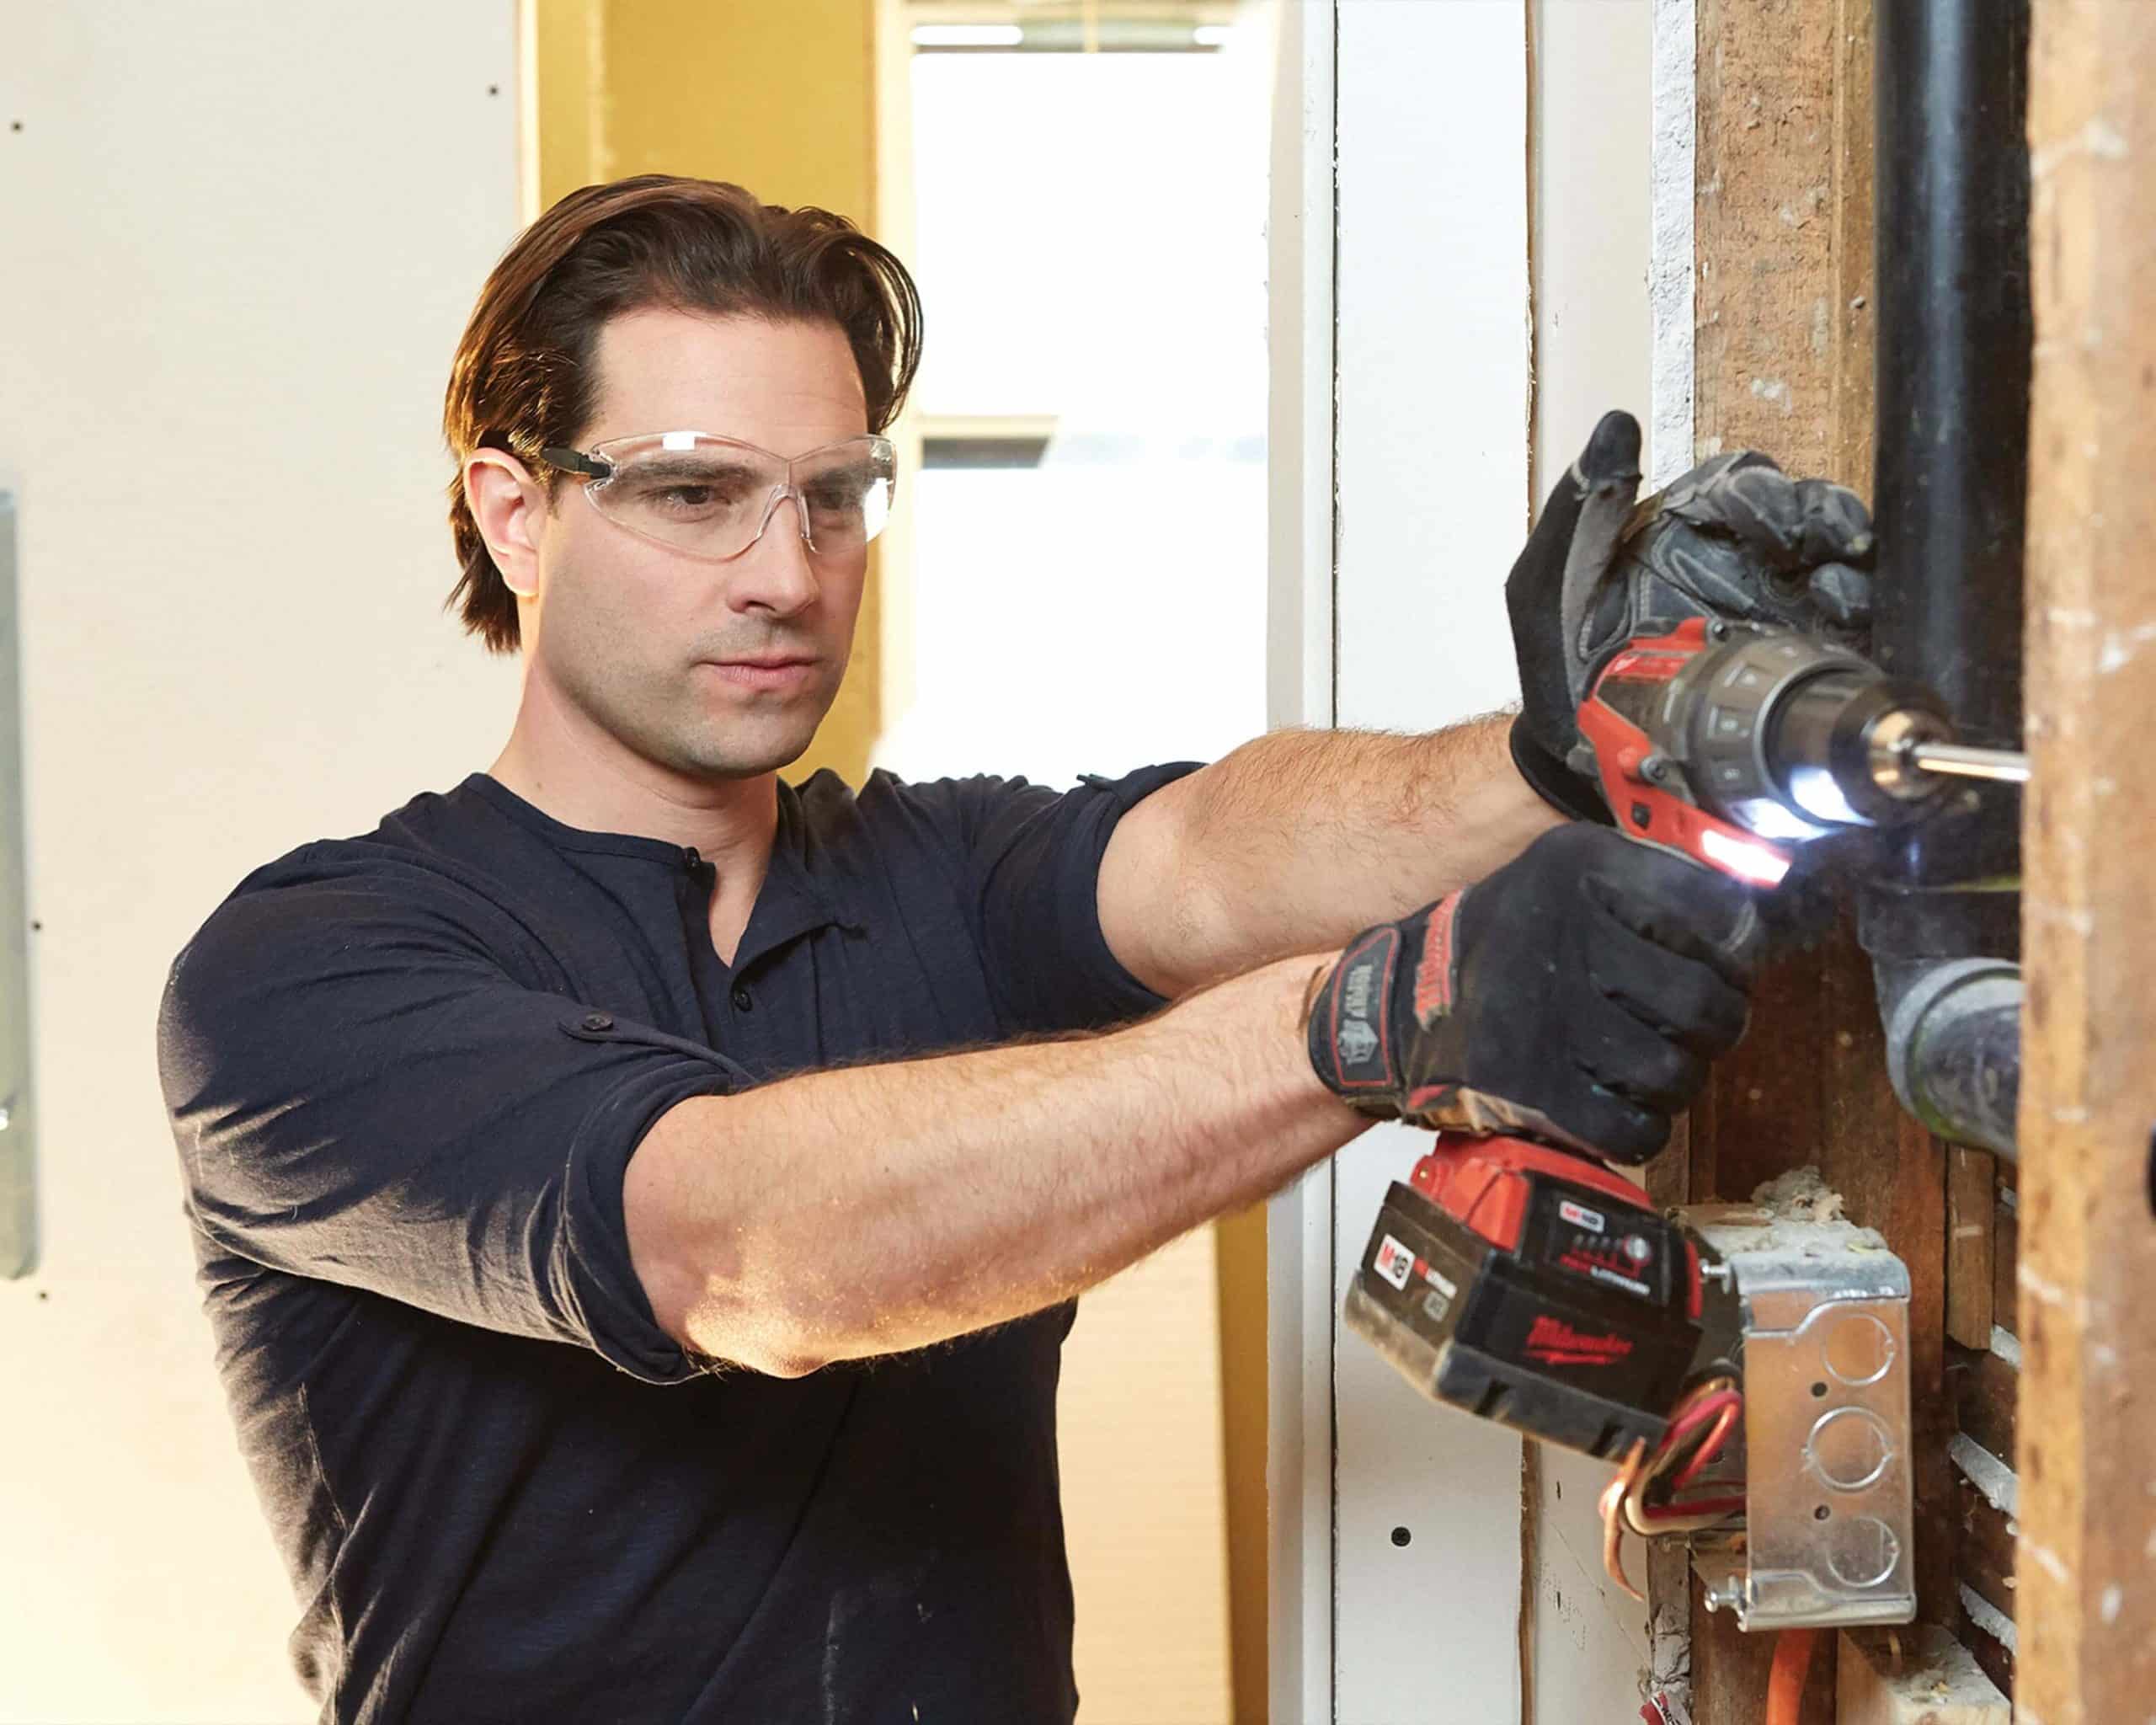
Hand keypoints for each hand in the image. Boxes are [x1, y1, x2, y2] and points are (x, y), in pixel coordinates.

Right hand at [1303, 823, 1762, 1163]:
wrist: (1391, 1008)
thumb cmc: (1497, 948)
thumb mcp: (1562, 879)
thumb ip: (1651, 882)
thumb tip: (1760, 907)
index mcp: (1581, 870)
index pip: (1719, 913)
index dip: (1736, 949)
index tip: (1723, 962)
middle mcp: (1567, 935)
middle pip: (1707, 1003)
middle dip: (1717, 1025)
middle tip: (1697, 1024)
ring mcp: (1549, 1016)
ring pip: (1677, 1074)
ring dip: (1675, 1081)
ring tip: (1646, 1063)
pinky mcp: (1533, 1088)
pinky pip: (1635, 1129)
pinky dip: (1638, 1128)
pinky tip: (1617, 1104)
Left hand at [1505, 410, 1876, 818]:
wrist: (1570, 745)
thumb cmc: (1555, 656)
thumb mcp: (1545, 578)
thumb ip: (1580, 504)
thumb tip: (1614, 425)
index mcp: (1682, 529)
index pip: (1742, 485)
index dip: (1765, 493)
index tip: (1770, 518)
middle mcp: (1734, 560)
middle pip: (1803, 517)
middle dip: (1825, 521)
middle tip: (1822, 544)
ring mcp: (1766, 607)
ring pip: (1831, 565)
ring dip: (1848, 568)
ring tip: (1838, 589)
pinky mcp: (1787, 657)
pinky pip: (1839, 629)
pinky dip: (1858, 621)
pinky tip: (1851, 625)